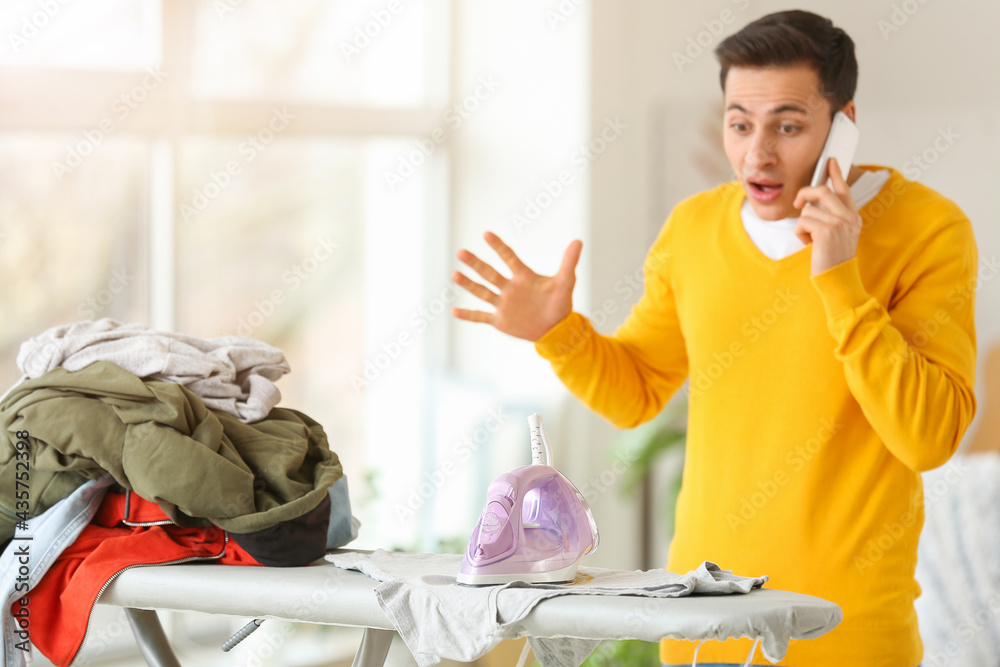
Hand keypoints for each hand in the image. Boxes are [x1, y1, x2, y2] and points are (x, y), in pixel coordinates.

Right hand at [451, 232, 581, 340]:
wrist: (556, 329)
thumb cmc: (560, 303)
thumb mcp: (565, 283)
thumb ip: (568, 263)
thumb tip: (578, 241)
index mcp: (523, 277)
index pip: (508, 258)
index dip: (498, 247)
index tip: (486, 234)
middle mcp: (509, 288)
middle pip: (489, 273)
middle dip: (476, 264)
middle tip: (461, 253)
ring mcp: (503, 304)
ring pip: (482, 292)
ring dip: (469, 284)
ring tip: (454, 274)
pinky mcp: (500, 320)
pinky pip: (481, 316)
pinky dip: (468, 315)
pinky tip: (454, 311)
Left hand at [792, 157, 863, 275]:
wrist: (838, 279)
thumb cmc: (832, 259)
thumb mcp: (836, 236)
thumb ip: (830, 218)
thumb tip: (810, 205)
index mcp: (852, 217)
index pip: (843, 190)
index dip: (836, 174)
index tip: (830, 161)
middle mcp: (849, 217)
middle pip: (822, 191)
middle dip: (805, 194)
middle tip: (797, 204)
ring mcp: (839, 223)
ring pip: (808, 210)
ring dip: (802, 226)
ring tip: (810, 239)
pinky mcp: (827, 231)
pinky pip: (802, 222)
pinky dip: (800, 234)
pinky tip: (809, 244)